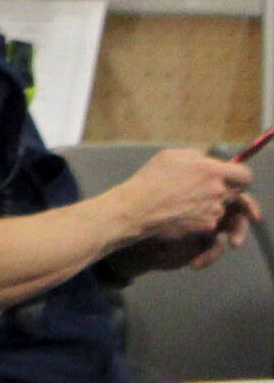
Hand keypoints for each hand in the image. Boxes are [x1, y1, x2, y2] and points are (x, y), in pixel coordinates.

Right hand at [116, 149, 251, 242]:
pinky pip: (210, 220)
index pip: (245, 174)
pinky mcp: (207, 227)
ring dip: (210, 204)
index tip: (229, 177)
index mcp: (212, 170)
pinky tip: (183, 214)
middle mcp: (218, 190)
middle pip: (234, 191)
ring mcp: (214, 210)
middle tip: (201, 190)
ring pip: (221, 206)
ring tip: (187, 203)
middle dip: (222, 189)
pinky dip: (200, 218)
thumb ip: (196, 156)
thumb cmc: (151, 178)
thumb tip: (207, 161)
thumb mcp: (171, 155)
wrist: (138, 208)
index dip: (238, 176)